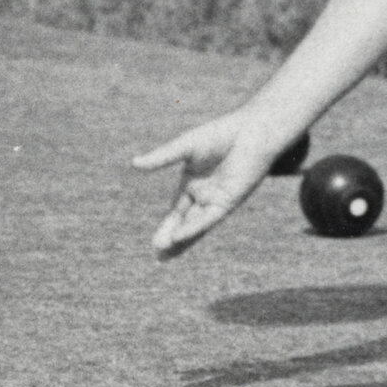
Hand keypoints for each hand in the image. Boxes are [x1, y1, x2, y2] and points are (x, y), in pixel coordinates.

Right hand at [131, 114, 277, 259]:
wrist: (251, 131)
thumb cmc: (221, 134)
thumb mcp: (185, 147)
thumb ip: (162, 158)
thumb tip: (134, 164)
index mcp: (192, 184)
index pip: (176, 212)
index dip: (166, 228)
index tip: (155, 243)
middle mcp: (204, 196)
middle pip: (185, 223)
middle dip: (172, 239)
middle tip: (158, 255)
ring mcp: (216, 200)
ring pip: (196, 226)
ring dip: (181, 240)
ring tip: (164, 254)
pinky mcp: (229, 200)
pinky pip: (208, 218)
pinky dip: (193, 228)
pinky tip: (180, 237)